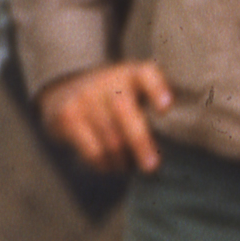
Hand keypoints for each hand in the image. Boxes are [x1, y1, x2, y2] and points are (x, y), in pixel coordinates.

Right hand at [37, 61, 173, 173]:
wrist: (65, 89)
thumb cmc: (113, 97)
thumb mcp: (134, 88)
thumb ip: (155, 105)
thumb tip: (174, 140)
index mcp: (132, 73)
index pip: (146, 74)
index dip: (157, 90)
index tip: (166, 108)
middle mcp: (107, 80)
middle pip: (125, 111)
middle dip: (140, 142)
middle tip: (151, 166)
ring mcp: (85, 97)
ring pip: (111, 140)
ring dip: (123, 161)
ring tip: (127, 165)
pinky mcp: (68, 116)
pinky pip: (92, 151)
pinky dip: (104, 165)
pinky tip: (108, 165)